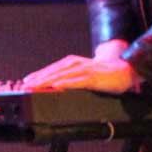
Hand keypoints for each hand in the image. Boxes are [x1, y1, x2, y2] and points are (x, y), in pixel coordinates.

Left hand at [21, 52, 139, 93]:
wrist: (125, 70)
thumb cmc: (104, 75)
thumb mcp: (84, 75)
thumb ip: (71, 79)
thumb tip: (56, 88)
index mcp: (73, 63)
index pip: (52, 69)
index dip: (38, 75)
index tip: (25, 81)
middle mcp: (77, 64)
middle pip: (54, 71)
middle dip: (38, 78)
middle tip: (25, 85)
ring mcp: (85, 70)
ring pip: (62, 75)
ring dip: (47, 80)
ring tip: (35, 86)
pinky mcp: (94, 77)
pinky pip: (77, 80)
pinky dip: (66, 83)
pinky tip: (56, 86)